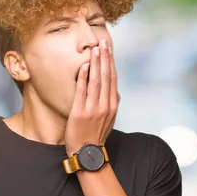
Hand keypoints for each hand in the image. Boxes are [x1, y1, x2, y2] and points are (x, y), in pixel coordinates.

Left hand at [65, 39, 119, 156]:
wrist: (87, 153)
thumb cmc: (96, 135)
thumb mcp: (109, 119)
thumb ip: (111, 104)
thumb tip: (115, 92)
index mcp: (112, 105)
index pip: (112, 79)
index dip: (110, 62)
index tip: (108, 49)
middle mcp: (105, 105)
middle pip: (106, 77)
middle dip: (104, 58)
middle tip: (102, 42)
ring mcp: (93, 109)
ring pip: (96, 81)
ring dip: (95, 64)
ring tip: (94, 49)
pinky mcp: (80, 112)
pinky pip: (82, 92)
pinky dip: (83, 78)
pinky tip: (84, 67)